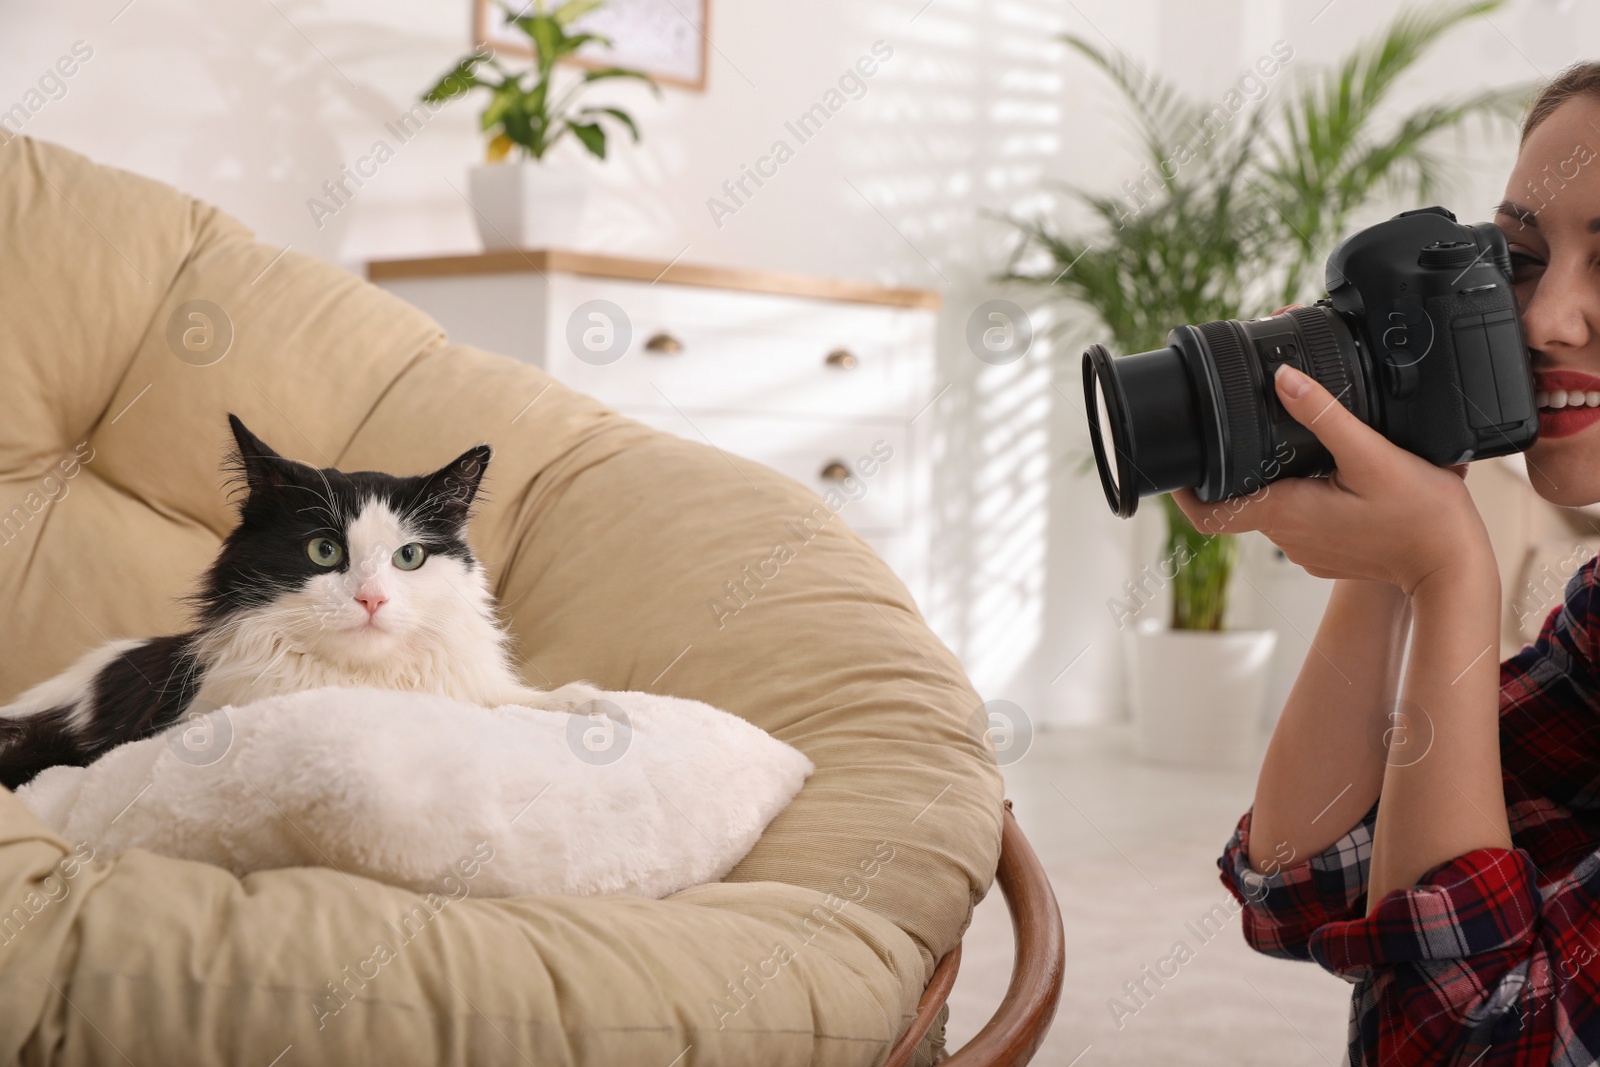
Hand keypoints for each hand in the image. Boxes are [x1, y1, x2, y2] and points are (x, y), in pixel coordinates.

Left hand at [1170, 362, 1490, 597]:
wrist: (1454, 569)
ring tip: (1293, 440)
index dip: (1184, 489)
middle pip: (1240, 497)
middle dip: (1238, 463)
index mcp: (1284, 512)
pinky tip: (1328, 471)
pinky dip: (1302, 493)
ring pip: (1271, 505)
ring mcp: (1305, 547)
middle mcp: (1286, 536)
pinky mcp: (1326, 552)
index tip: (1178, 460)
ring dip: (1274, 476)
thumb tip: (1283, 379)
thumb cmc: (1422, 518)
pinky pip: (1299, 518)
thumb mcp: (1373, 456)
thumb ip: (1325, 416)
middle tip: (1245, 424)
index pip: (1207, 512)